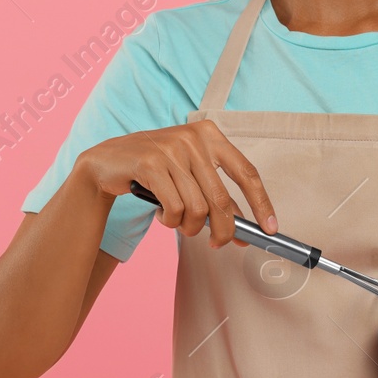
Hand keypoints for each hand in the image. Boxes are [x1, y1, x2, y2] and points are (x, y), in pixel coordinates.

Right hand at [76, 120, 276, 248]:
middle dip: (223, 230)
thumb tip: (243, 226)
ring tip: (178, 223)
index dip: (261, 202)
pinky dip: (171, 221)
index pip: (246, 171)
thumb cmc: (154, 169)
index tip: (269, 228)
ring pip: (197, 208)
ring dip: (189, 227)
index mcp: (209, 134)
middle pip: (221, 198)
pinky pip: (174, 208)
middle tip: (218, 243)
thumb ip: (215, 192)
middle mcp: (193, 138)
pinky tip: (163, 215)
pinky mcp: (150, 163)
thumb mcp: (189, 172)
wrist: (107, 162)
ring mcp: (171, 149)